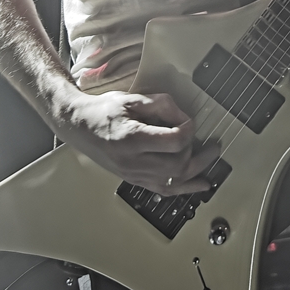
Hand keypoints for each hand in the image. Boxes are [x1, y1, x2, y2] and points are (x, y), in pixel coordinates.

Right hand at [54, 88, 222, 193]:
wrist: (78, 126)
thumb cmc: (102, 111)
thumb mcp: (133, 99)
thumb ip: (162, 105)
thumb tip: (185, 118)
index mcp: (132, 138)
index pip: (174, 141)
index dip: (189, 130)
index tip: (190, 122)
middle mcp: (132, 161)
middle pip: (177, 165)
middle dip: (197, 153)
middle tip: (205, 141)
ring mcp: (133, 174)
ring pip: (173, 181)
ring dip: (197, 171)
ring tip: (211, 158)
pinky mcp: (133, 180)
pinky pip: (163, 190)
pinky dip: (185, 188)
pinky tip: (201, 184)